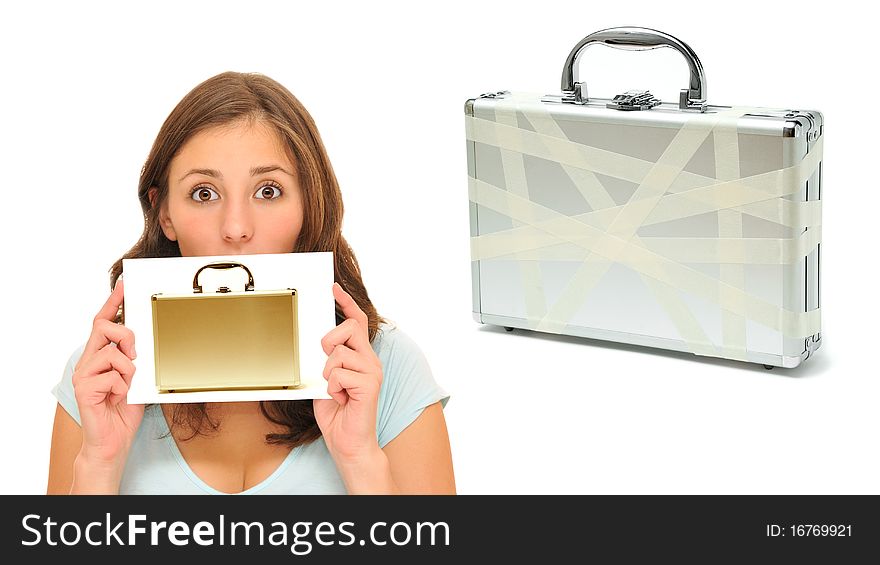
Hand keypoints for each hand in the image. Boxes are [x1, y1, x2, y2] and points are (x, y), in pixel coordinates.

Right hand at [72, 279, 143, 467]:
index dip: (112, 302)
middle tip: (136, 353)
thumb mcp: (137, 378)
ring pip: (112, 352)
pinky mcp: (84, 389)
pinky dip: (124, 386)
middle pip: (103, 327)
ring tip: (126, 387)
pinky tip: (118, 398)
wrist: (113, 441)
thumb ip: (135, 359)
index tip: (123, 285)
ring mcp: (83, 374)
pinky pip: (113, 375)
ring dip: (129, 370)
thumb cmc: (124, 410)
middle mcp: (88, 361)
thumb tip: (142, 343)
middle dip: (125, 334)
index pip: (102, 322)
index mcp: (100, 356)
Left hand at [313, 282, 383, 464]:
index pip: (356, 321)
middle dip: (329, 342)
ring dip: (327, 374)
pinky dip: (332, 389)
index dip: (346, 302)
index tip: (333, 288)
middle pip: (348, 328)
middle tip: (327, 365)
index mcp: (361, 356)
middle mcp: (370, 360)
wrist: (349, 443)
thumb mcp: (325, 380)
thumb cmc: (337, 414)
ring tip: (335, 391)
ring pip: (338, 353)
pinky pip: (338, 374)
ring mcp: (372, 371)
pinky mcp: (369, 384)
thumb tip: (318, 344)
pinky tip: (340, 399)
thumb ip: (326, 361)